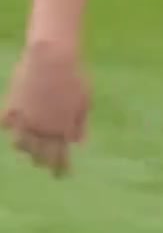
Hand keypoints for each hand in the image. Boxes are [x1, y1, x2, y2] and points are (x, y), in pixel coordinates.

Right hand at [1, 42, 91, 176]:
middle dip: (42, 162)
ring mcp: (25, 119)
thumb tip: (77, 143)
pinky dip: (10, 127)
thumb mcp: (85, 101)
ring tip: (28, 149)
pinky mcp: (11, 107)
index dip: (60, 168)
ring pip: (20, 144)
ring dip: (26, 148)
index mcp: (62, 130)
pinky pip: (7, 124)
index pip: (60, 157)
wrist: (51, 57)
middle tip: (44, 165)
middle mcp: (42, 129)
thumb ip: (80, 124)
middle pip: (39, 155)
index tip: (62, 175)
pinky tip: (13, 128)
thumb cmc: (74, 77)